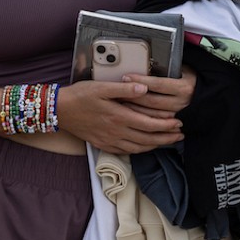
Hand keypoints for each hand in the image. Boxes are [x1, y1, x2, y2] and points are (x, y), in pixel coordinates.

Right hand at [56, 79, 185, 154]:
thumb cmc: (81, 95)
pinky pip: (125, 152)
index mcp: (118, 117)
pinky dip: (139, 151)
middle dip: (165, 138)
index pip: (148, 124)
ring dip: (155, 146)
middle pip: (146, 139)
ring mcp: (108, 140)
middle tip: (180, 135)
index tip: (178, 123)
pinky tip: (145, 147)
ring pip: (137, 148)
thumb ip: (125, 88)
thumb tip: (145, 88)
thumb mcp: (102, 87)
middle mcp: (115, 132)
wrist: (59, 110)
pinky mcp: (102, 144)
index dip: (165, 125)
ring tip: (168, 142)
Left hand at [123, 65, 197, 117]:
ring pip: (151, 114)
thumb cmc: (189, 79)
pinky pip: (154, 123)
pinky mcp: (173, 124)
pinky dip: (141, 118)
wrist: (206, 97)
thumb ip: (167, 69)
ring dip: (134, 108)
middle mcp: (181, 102)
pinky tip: (131, 113)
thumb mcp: (183, 70)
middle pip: (152, 101)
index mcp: (183, 87)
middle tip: (119, 90)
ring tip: (121, 102)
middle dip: (133, 96)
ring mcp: (177, 115)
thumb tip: (144, 65)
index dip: (141, 81)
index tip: (127, 77)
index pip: (158, 84)